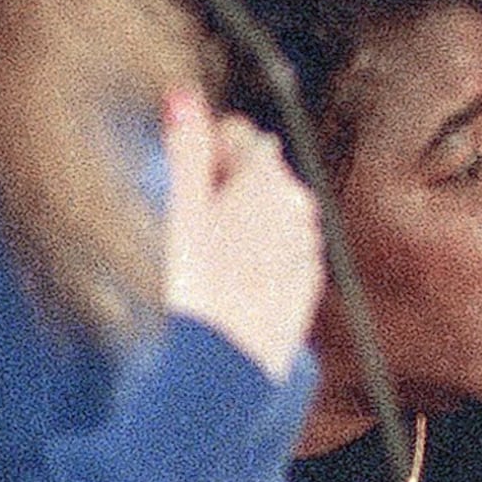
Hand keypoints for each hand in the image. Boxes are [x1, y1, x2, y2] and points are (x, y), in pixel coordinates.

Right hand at [160, 89, 321, 381]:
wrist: (213, 386)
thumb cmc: (187, 299)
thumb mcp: (177, 218)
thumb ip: (184, 151)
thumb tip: (183, 96)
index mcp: (266, 185)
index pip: (244, 136)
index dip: (208, 151)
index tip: (183, 179)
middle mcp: (298, 211)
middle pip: (260, 174)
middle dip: (226, 185)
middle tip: (182, 224)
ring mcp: (305, 249)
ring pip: (272, 215)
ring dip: (242, 222)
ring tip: (199, 261)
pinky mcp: (303, 287)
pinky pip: (281, 254)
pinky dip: (257, 258)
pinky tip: (224, 286)